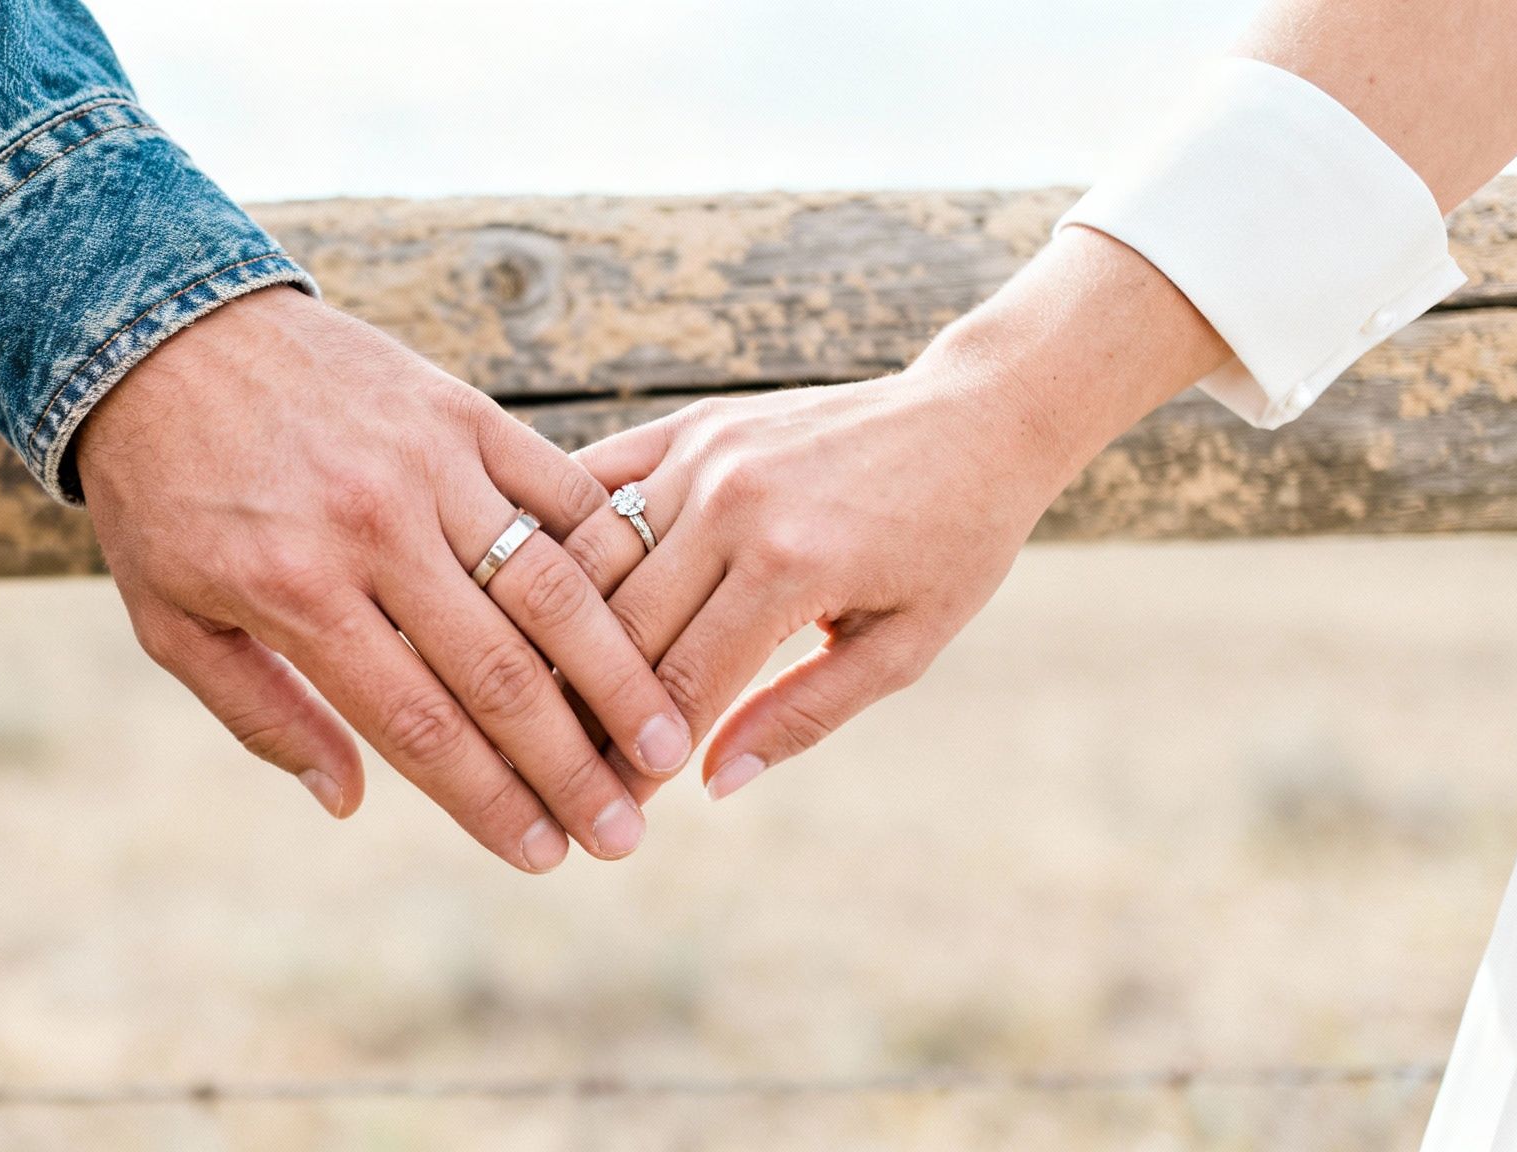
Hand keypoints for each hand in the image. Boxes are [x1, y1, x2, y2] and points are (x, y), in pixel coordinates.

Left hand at [76, 287, 690, 870]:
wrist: (162, 328)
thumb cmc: (164, 491)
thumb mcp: (170, 618)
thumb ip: (261, 713)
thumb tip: (349, 802)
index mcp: (297, 591)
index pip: (419, 724)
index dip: (489, 802)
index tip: (542, 856)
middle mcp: (374, 528)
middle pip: (501, 673)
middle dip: (570, 767)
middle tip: (622, 833)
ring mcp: (427, 462)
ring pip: (550, 586)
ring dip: (615, 675)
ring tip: (663, 742)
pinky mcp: (461, 410)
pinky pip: (558, 488)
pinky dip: (607, 556)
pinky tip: (645, 616)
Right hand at [561, 228, 1229, 798]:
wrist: (979, 416)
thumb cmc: (952, 544)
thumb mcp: (901, 648)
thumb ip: (803, 715)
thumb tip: (711, 784)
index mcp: (790, 567)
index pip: (681, 685)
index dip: (637, 760)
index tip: (608, 813)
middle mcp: (731, 503)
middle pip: (618, 628)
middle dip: (584, 709)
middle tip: (557, 766)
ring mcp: (703, 454)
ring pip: (589, 558)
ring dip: (557, 631)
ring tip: (540, 691)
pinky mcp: (691, 423)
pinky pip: (596, 480)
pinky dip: (559, 537)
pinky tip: (537, 590)